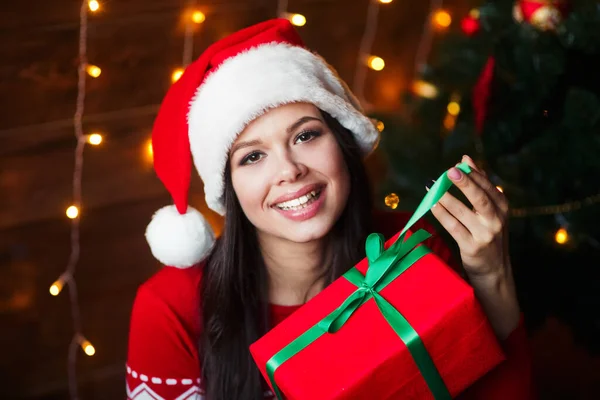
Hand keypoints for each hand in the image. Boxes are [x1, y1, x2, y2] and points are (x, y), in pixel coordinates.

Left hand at [430, 155, 508, 278]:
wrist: (494, 270)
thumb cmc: (488, 234)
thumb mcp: (490, 211)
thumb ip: (479, 185)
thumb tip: (465, 159)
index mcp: (502, 208)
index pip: (488, 187)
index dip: (473, 174)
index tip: (458, 164)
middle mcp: (496, 220)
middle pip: (479, 198)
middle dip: (464, 183)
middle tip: (449, 172)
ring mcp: (485, 235)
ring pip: (462, 212)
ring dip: (445, 198)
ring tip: (432, 187)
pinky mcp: (472, 247)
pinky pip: (453, 227)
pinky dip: (441, 214)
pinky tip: (432, 205)